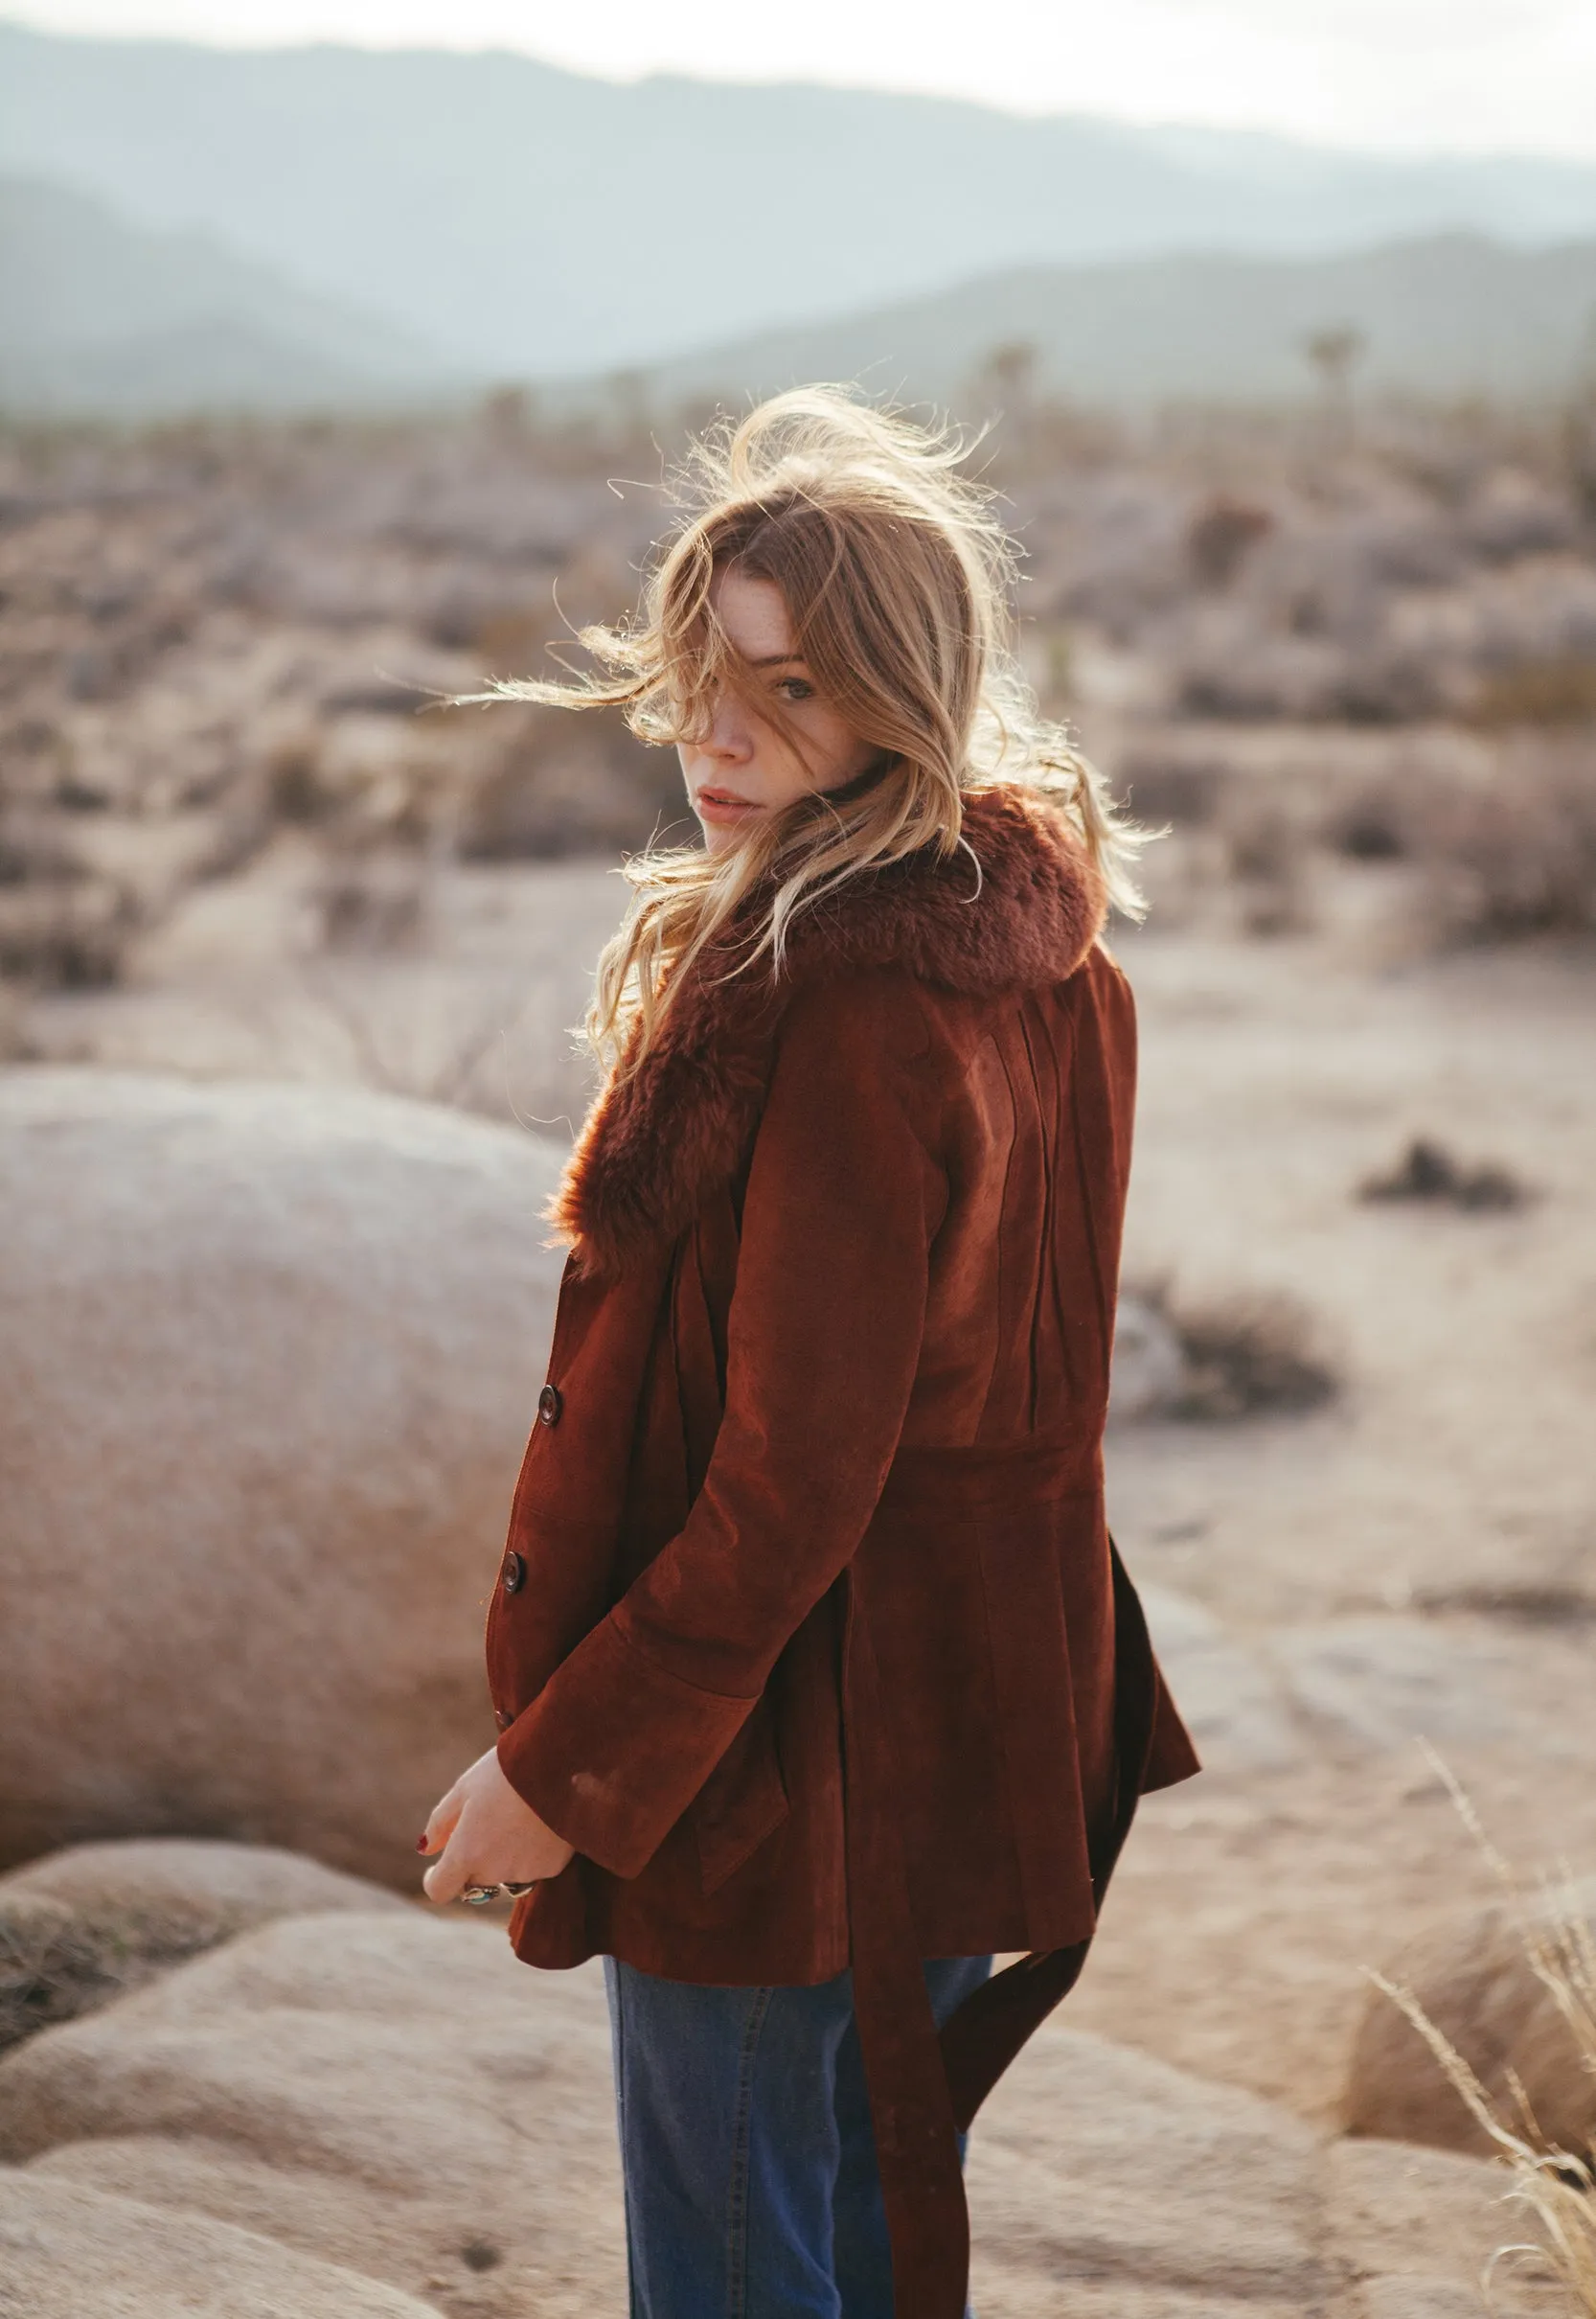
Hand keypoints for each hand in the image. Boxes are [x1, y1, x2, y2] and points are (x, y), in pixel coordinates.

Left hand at [419, 1745, 575, 1904]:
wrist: (564, 1764)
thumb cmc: (508, 1771)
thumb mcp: (465, 1788)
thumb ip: (441, 1823)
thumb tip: (425, 1850)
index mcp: (466, 1853)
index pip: (440, 1889)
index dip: (435, 1880)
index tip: (436, 1868)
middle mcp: (494, 1871)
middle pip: (474, 1880)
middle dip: (473, 1860)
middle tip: (487, 1822)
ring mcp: (525, 1872)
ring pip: (504, 1875)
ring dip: (503, 1858)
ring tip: (517, 1817)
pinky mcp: (552, 1868)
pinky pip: (533, 1868)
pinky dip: (530, 1853)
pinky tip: (539, 1822)